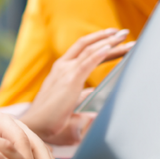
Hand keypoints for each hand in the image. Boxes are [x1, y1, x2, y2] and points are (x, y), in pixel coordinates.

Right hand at [19, 28, 133, 145]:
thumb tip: (91, 92)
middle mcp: (62, 67)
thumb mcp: (68, 103)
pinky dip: (100, 53)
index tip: (114, 40)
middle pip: (86, 45)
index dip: (99, 43)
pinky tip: (111, 47)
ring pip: (90, 50)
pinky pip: (88, 62)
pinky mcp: (70, 80)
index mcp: (61, 71)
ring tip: (124, 36)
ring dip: (109, 42)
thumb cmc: (50, 119)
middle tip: (124, 32)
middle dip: (106, 37)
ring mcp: (66, 71)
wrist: (35, 126)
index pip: (83, 51)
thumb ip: (79, 96)